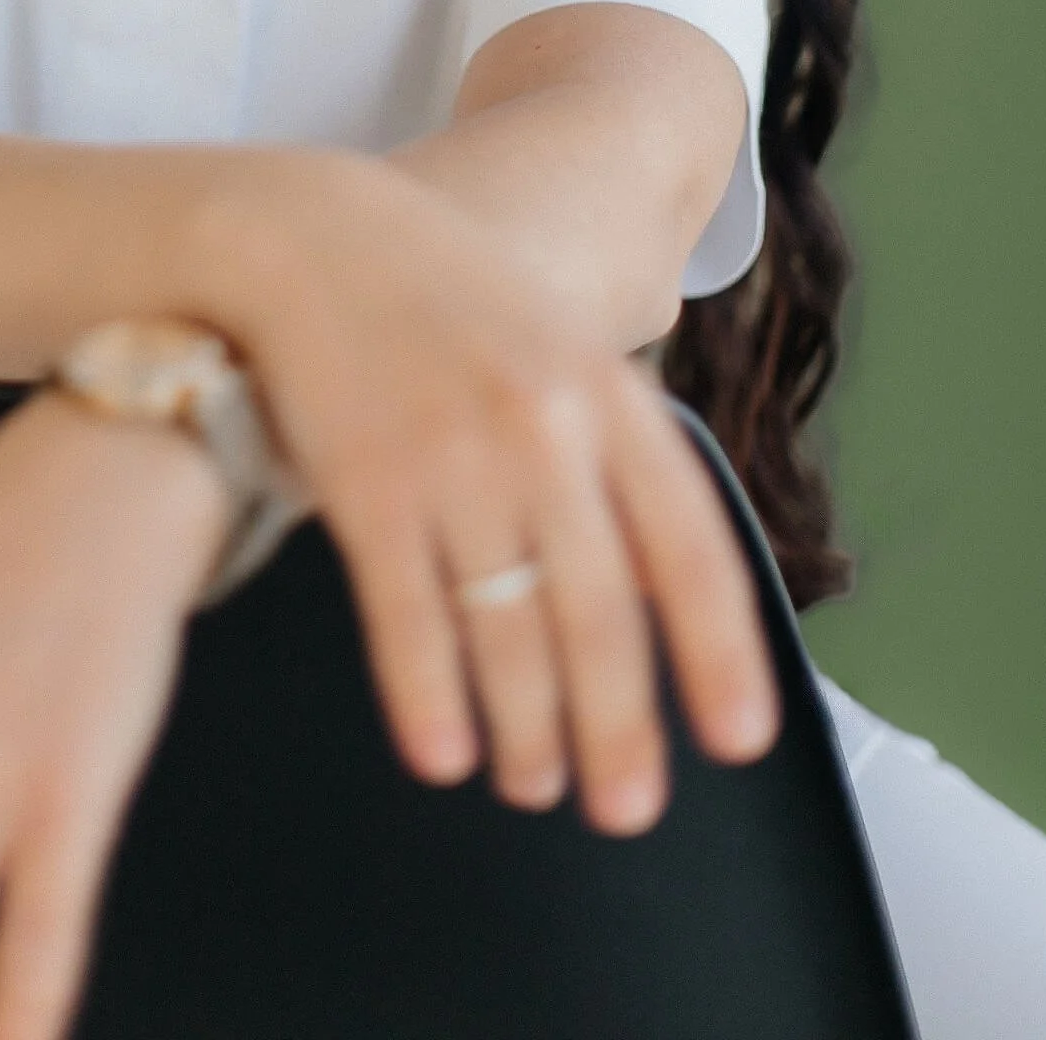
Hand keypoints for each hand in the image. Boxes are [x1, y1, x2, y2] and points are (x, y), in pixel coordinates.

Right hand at [205, 155, 780, 833]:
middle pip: (600, 614)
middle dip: (619, 729)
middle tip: (627, 809)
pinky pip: (410, 617)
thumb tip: (660, 590)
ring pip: (508, 631)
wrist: (307, 235)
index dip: (722, 653)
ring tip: (535, 785)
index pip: (689, 546)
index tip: (738, 740)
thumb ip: (612, 449)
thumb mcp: (555, 345)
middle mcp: (543, 429)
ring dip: (528, 729)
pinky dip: (430, 698)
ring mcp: (453, 456)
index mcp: (607, 393)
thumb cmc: (438, 299)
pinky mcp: (366, 481)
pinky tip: (445, 755)